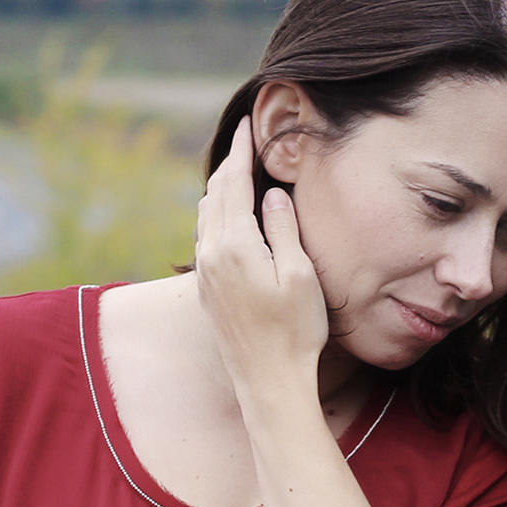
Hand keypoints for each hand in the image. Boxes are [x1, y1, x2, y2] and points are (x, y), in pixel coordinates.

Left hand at [195, 118, 329, 400]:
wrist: (269, 381)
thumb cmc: (294, 330)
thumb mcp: (300, 274)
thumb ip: (283, 228)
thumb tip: (271, 195)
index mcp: (235, 245)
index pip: (234, 183)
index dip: (242, 151)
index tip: (249, 125)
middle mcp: (211, 255)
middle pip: (214, 194)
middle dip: (229, 164)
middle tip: (245, 141)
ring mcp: (206, 274)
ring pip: (206, 215)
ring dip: (220, 188)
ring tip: (236, 171)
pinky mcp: (207, 290)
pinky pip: (206, 236)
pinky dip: (216, 213)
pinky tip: (228, 216)